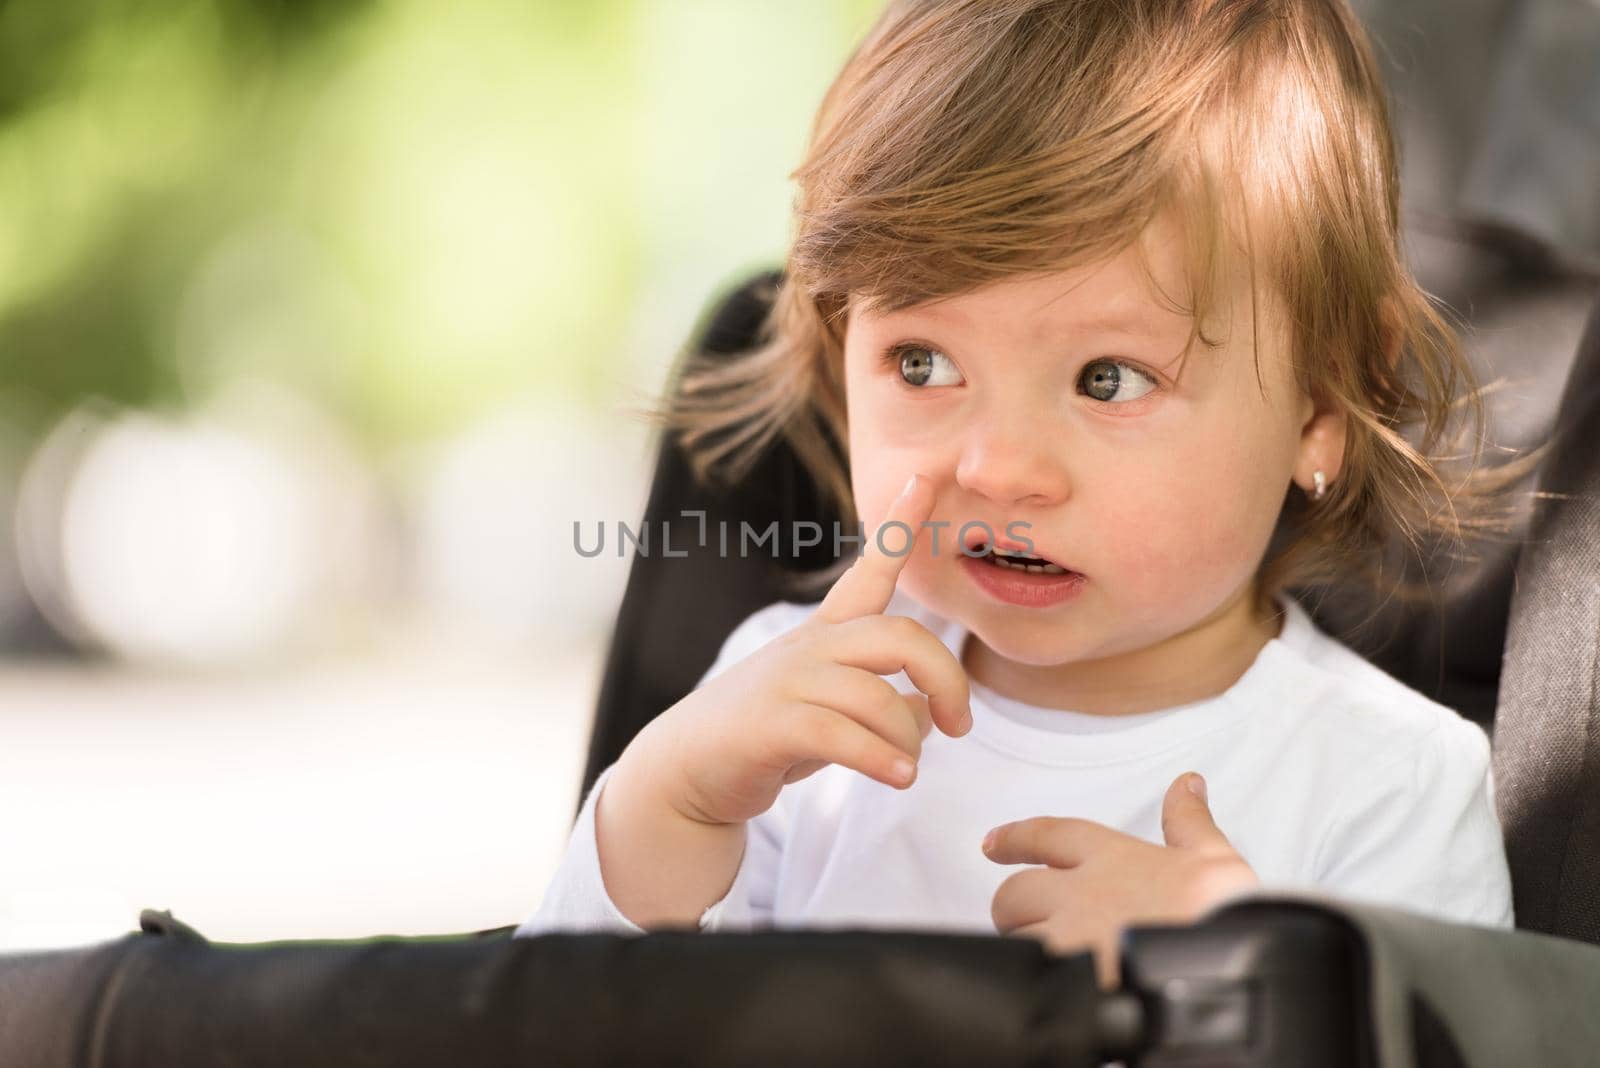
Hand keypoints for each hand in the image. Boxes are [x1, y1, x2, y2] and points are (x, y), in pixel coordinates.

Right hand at [624, 472, 972, 828]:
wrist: (687, 771)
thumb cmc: (769, 738)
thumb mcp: (835, 716)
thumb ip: (887, 707)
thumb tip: (929, 714)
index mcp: (825, 635)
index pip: (869, 573)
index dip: (900, 527)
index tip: (926, 476)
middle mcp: (810, 648)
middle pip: (901, 639)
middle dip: (946, 679)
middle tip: (960, 725)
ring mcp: (788, 682)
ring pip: (879, 699)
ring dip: (908, 742)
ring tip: (905, 770)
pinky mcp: (772, 724)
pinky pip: (845, 736)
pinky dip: (882, 760)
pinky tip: (899, 778)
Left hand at [984, 772, 1259, 987]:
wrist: (1217, 986)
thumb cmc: (1221, 923)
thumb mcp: (1218, 864)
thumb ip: (1190, 823)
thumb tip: (1187, 784)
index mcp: (1113, 859)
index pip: (1049, 835)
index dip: (1016, 837)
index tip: (993, 843)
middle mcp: (1079, 895)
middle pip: (1015, 891)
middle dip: (1011, 904)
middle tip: (1017, 917)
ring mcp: (1065, 940)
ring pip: (1015, 936)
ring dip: (1023, 944)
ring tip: (1040, 959)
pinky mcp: (1061, 983)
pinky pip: (1025, 975)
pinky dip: (1031, 978)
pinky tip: (1048, 989)